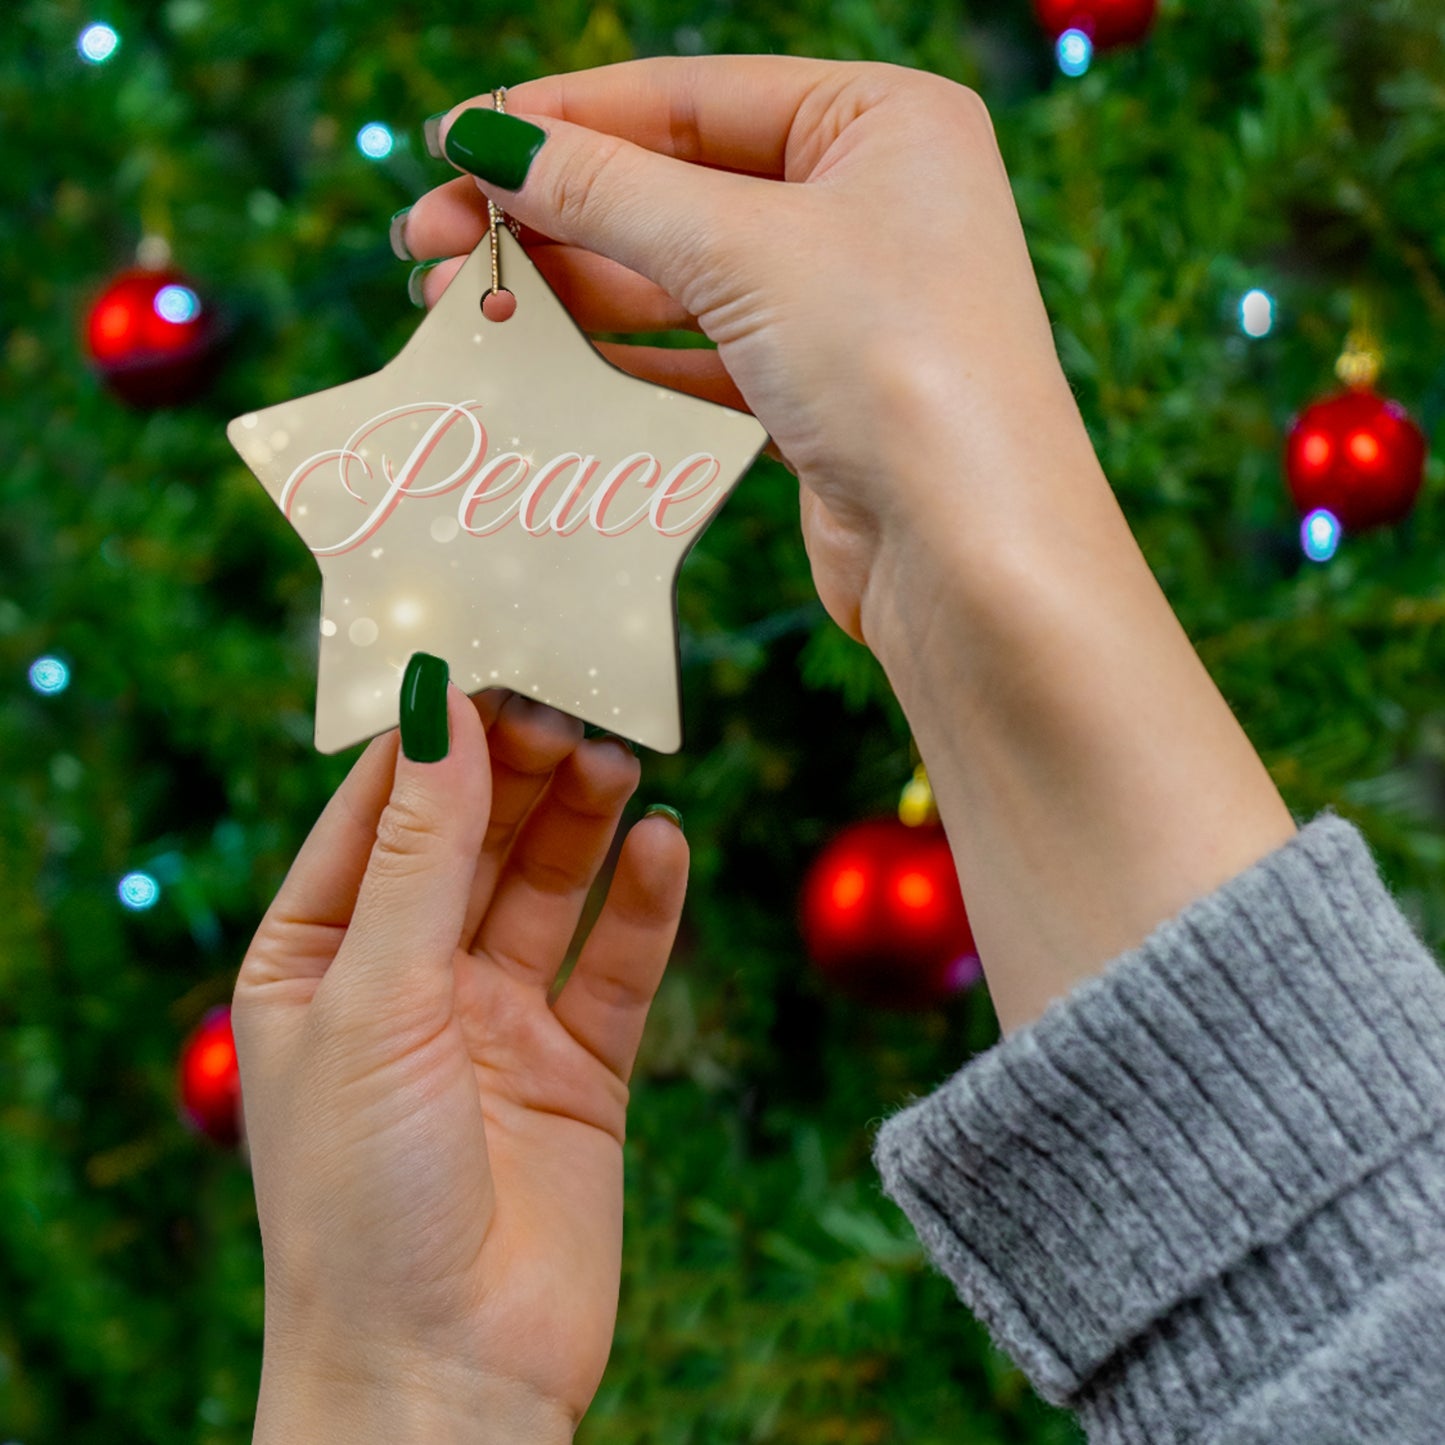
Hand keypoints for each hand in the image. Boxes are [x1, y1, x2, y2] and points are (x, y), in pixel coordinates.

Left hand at [232, 687, 687, 1439]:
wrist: (445, 1378)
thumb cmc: (362, 1196)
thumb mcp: (374, 1000)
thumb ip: (418, 853)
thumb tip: (438, 707)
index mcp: (317, 959)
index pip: (377, 813)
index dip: (430, 737)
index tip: (487, 656)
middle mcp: (407, 980)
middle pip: (472, 839)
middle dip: (517, 770)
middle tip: (570, 703)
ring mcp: (497, 1022)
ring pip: (548, 887)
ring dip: (582, 820)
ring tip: (617, 757)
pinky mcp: (579, 1068)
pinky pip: (617, 964)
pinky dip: (644, 903)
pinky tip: (666, 845)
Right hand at [400, 56, 1095, 644]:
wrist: (972, 556)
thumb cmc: (896, 366)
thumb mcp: (743, 249)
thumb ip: (609, 190)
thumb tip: (488, 141)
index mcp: (881, 120)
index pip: (687, 96)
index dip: (562, 118)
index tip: (453, 142)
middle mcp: (870, 201)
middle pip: (674, 186)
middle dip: (550, 212)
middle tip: (430, 239)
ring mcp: (845, 301)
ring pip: (679, 276)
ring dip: (570, 288)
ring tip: (463, 301)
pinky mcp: (819, 392)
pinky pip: (699, 353)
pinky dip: (620, 356)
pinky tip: (541, 360)